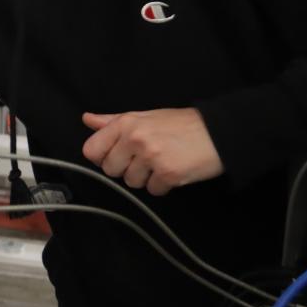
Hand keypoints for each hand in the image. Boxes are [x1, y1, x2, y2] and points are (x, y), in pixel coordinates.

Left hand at [81, 108, 223, 196]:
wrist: (218, 133)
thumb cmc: (181, 124)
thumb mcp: (144, 116)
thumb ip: (113, 121)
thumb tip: (88, 120)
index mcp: (125, 123)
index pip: (92, 150)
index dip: (102, 157)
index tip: (116, 156)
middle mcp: (135, 139)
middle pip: (111, 170)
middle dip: (125, 168)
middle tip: (144, 159)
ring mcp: (151, 157)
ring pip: (131, 182)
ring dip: (145, 178)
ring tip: (161, 163)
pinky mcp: (168, 174)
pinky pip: (153, 190)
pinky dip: (163, 185)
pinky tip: (173, 171)